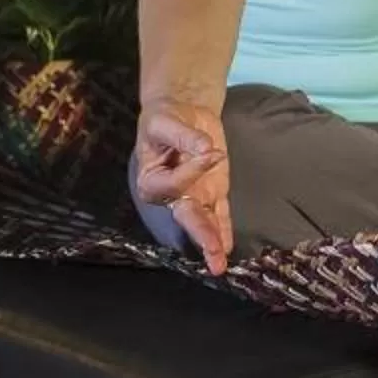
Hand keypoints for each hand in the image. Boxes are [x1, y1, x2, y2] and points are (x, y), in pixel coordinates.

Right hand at [133, 97, 233, 273]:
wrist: (181, 113)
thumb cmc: (165, 119)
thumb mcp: (167, 121)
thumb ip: (184, 136)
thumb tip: (206, 149)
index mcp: (151, 179)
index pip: (174, 184)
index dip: (193, 170)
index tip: (210, 149)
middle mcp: (171, 193)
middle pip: (186, 215)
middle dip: (201, 233)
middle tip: (213, 252)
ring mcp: (193, 194)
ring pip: (203, 220)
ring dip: (212, 240)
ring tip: (219, 264)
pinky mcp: (212, 191)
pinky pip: (219, 213)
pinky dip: (223, 229)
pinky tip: (226, 248)